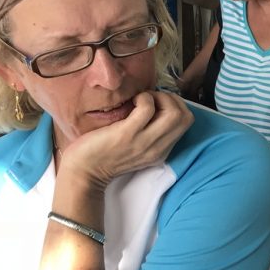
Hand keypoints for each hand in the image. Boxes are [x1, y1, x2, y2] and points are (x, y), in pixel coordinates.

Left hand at [59, 91, 193, 190]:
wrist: (83, 172)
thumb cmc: (104, 156)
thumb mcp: (137, 150)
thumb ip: (150, 134)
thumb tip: (155, 105)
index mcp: (162, 151)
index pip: (186, 122)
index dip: (175, 106)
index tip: (156, 104)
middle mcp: (158, 148)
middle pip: (186, 117)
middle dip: (172, 100)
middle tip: (151, 100)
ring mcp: (144, 142)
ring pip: (174, 113)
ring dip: (160, 97)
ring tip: (143, 100)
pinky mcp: (127, 134)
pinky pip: (147, 108)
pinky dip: (143, 97)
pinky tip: (132, 101)